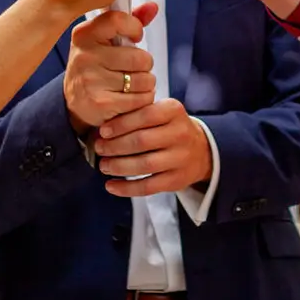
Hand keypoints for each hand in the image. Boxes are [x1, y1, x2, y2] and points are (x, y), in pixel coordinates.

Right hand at [64, 3, 158, 133]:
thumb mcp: (106, 40)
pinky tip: (130, 98)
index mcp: (84, 34)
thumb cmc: (97, 64)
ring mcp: (90, 80)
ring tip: (133, 84)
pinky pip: (140, 99)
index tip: (135, 37)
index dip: (135, 28)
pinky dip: (143, 99)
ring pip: (144, 80)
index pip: (118, 20)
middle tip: (134, 68)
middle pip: (140, 57)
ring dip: (146, 84)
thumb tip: (153, 6)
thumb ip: (129, 22)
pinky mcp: (100, 103)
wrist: (76, 101)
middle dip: (145, 64)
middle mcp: (84, 56)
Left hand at [97, 98, 213, 196]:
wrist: (201, 151)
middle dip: (115, 146)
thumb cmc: (169, 128)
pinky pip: (148, 187)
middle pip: (142, 141)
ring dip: (118, 167)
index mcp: (174, 111)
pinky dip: (126, 188)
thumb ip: (137, 114)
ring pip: (144, 165)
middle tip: (99, 148)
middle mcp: (181, 133)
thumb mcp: (161, 112)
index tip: (102, 131)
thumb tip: (103, 130)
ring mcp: (181, 158)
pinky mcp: (178, 180)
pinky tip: (111, 186)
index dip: (120, 124)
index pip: (144, 116)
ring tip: (103, 166)